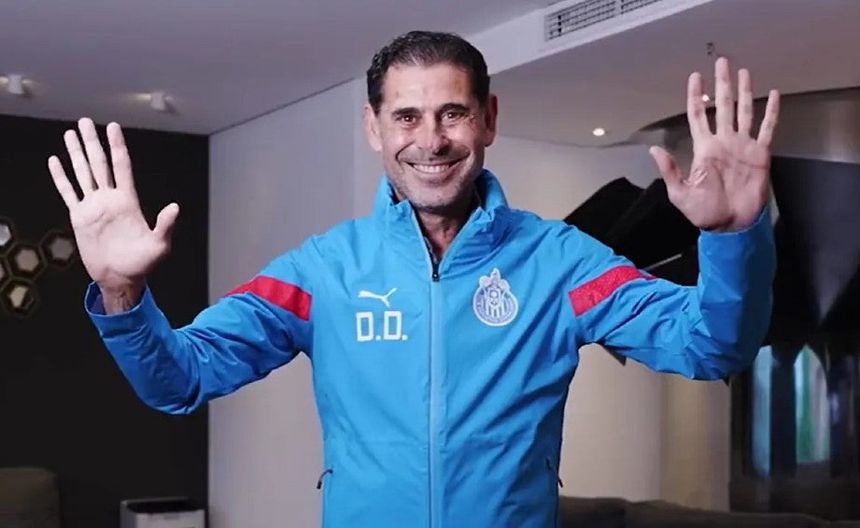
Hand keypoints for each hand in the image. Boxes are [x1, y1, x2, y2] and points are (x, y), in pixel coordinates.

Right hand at [48, 118, 178, 308]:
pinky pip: (68, 192)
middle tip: (84, 121)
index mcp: (129, 201)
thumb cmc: (143, 263)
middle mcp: (110, 199)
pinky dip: (61, 177)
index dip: (117, 146)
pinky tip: (55, 161)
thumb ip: (165, 225)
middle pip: (99, 163)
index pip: (121, 166)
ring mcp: (94, 206)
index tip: (112, 126)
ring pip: (82, 173)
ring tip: (69, 133)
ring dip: (75, 153)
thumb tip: (174, 207)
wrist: (121, 278)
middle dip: (92, 142)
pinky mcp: (80, 217)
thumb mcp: (160, 245)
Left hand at [649, 57, 779, 231]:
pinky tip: (773, 95)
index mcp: (704, 148)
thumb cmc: (704, 212)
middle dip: (721, 84)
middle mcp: (723, 142)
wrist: (731, 225)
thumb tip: (654, 150)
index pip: (697, 115)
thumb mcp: (680, 193)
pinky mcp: (760, 154)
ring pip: (744, 111)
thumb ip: (670, 170)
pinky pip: (767, 128)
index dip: (695, 95)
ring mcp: (742, 146)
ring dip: (744, 91)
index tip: (694, 76)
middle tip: (721, 62)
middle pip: (722, 106)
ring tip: (744, 71)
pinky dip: (771, 112)